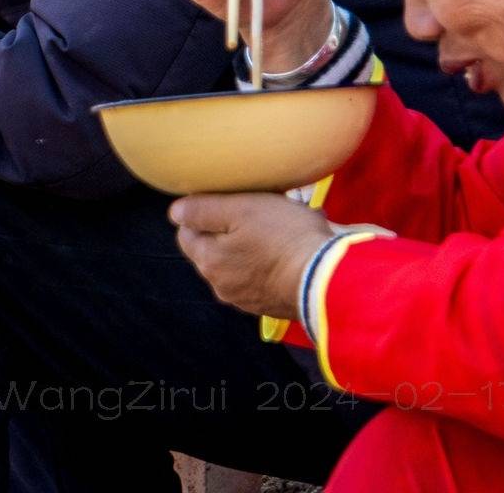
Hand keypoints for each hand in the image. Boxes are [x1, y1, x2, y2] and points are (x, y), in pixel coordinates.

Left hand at [168, 193, 335, 319]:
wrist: (328, 278)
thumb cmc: (283, 238)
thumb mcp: (240, 209)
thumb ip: (202, 210)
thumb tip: (175, 212)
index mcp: (209, 262)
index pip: (187, 233)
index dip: (204, 213)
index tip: (228, 201)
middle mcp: (223, 286)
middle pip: (216, 248)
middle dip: (233, 227)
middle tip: (260, 209)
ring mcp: (249, 299)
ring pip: (242, 261)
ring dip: (256, 243)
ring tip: (284, 225)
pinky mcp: (274, 303)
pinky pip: (266, 274)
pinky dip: (274, 260)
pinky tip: (295, 245)